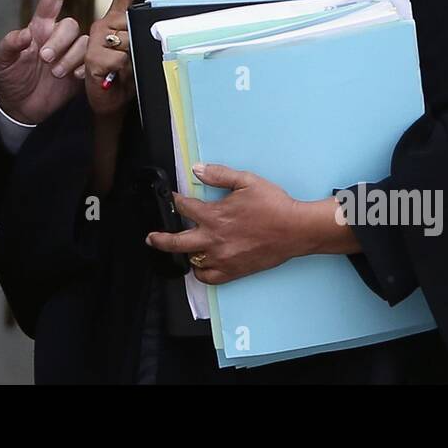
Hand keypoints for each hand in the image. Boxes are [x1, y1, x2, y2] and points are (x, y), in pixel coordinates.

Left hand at [0, 0, 88, 124]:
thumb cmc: (11, 78)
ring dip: (70, 58)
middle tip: (45, 58)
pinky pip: (91, 60)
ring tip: (55, 73)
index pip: (51, 0)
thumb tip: (24, 34)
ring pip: (83, 43)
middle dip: (60, 41)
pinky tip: (72, 77)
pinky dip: (82, 68)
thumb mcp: (2, 60)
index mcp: (39, 28)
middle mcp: (57, 36)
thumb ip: (10, 44)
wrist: (21, 106)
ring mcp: (70, 52)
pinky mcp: (81, 69)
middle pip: (70, 25)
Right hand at [84, 0, 139, 116]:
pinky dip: (119, 70)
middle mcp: (99, 27)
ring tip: (120, 72)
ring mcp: (92, 41)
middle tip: (128, 63)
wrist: (105, 103)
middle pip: (129, 24)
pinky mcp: (90, 57)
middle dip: (135, 44)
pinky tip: (112, 76)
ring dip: (127, 61)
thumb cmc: (120, 79)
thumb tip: (143, 33)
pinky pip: (115, 58)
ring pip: (124, 41)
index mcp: (110, 24)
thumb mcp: (133, 57)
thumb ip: (136, 41)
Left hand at [145, 163, 357, 283]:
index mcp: (214, 215)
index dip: (175, 200)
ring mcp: (222, 258)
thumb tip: (196, 170)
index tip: (172, 198)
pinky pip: (208, 278)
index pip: (184, 208)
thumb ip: (219, 174)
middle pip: (176, 242)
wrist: (296, 229)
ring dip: (184, 254)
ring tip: (179, 250)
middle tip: (151, 237)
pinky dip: (201, 272)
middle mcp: (214, 240)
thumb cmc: (273, 204)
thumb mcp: (246, 181)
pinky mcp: (233, 271)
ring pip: (192, 261)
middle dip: (160, 238)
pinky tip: (200, 265)